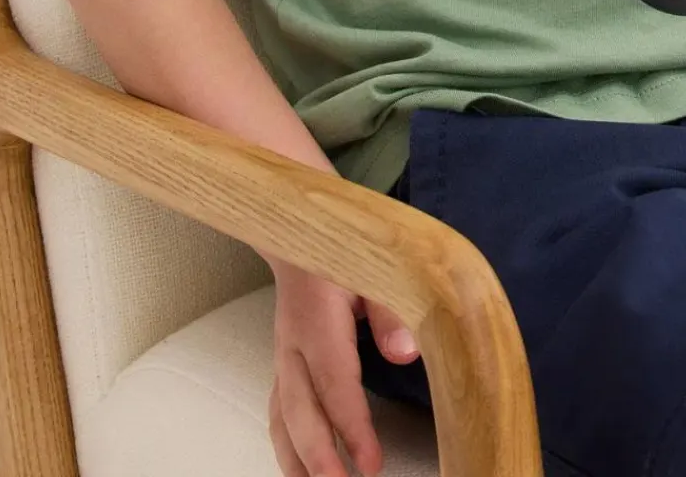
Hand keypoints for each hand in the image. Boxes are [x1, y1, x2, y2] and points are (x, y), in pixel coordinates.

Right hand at [267, 261, 419, 476]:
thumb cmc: (343, 250)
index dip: (352, 427)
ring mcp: (283, 357)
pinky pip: (279, 412)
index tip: (370, 463)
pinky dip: (287, 446)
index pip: (335, 382)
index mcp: (317, 317)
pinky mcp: (283, 366)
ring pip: (282, 417)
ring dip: (296, 461)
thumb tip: (406, 353)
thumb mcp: (374, 265)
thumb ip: (391, 309)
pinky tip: (301, 470)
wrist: (300, 233)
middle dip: (317, 458)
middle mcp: (293, 343)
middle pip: (299, 410)